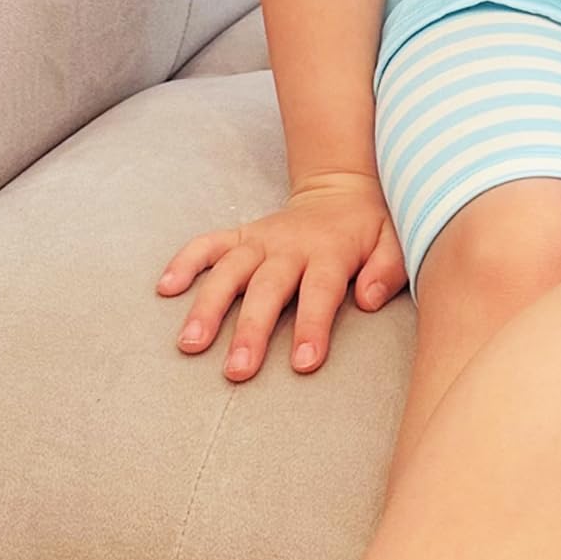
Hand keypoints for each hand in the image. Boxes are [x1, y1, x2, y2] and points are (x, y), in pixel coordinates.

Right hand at [156, 171, 406, 381]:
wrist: (342, 188)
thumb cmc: (370, 228)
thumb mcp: (394, 241)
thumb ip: (388, 269)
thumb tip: (370, 300)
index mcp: (331, 251)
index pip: (321, 290)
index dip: (314, 325)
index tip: (304, 363)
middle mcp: (290, 246)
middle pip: (268, 287)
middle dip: (251, 329)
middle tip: (237, 371)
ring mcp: (261, 240)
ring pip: (230, 270)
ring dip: (208, 305)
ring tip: (190, 344)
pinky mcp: (241, 236)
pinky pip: (209, 244)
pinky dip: (186, 261)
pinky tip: (165, 288)